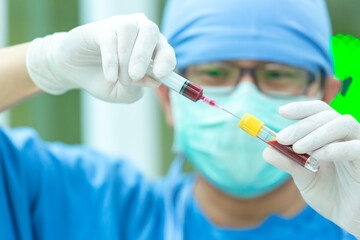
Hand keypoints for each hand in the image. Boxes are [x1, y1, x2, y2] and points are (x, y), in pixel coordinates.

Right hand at [26, 14, 175, 102]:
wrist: (76, 74)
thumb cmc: (106, 81)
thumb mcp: (125, 93)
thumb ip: (139, 87)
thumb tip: (153, 80)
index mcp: (152, 48)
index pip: (166, 50)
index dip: (166, 61)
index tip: (160, 75)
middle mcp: (139, 32)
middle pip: (151, 32)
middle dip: (144, 55)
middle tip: (135, 75)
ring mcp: (120, 27)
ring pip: (130, 31)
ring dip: (126, 58)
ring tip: (118, 79)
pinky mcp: (101, 29)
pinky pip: (110, 39)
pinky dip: (111, 60)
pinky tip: (110, 76)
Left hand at [263, 100, 359, 237]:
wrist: (349, 218)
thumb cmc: (329, 195)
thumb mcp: (304, 178)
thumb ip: (288, 163)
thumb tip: (266, 151)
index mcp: (331, 135)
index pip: (319, 112)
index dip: (301, 109)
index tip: (281, 112)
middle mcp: (347, 136)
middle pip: (327, 116)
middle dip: (301, 125)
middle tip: (282, 138)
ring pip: (344, 123)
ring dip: (317, 133)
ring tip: (297, 148)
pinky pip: (357, 147)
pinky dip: (335, 148)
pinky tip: (318, 157)